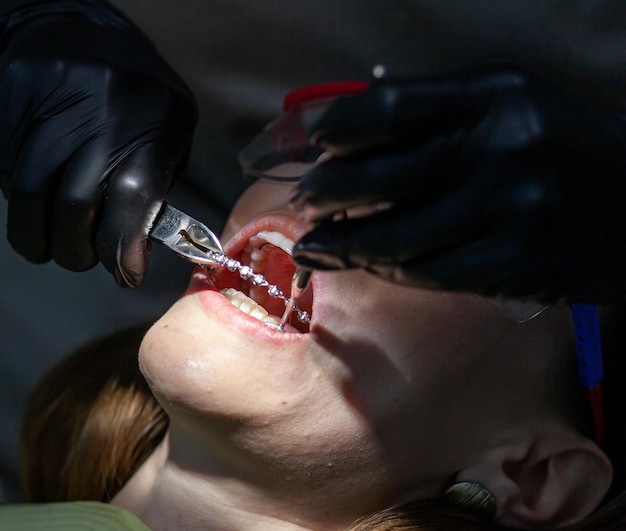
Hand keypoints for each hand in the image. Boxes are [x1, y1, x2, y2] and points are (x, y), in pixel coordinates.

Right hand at [0, 1, 196, 286]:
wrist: (75, 30)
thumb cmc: (137, 96)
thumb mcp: (169, 133)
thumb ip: (157, 187)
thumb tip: (134, 249)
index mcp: (150, 121)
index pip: (132, 197)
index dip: (125, 248)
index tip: (127, 274)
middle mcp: (96, 111)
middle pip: (74, 205)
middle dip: (79, 251)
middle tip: (86, 258)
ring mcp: (45, 105)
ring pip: (28, 196)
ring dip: (41, 237)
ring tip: (57, 241)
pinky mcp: (6, 106)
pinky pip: (4, 174)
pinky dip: (22, 204)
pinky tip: (41, 198)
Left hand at [291, 70, 625, 302]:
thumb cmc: (553, 145)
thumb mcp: (503, 102)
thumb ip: (431, 109)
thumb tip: (344, 127)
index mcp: (490, 97)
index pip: (387, 110)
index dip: (337, 130)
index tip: (314, 146)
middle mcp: (501, 150)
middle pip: (381, 178)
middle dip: (326, 194)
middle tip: (303, 206)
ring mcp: (512, 212)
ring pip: (400, 239)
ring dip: (345, 247)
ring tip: (316, 248)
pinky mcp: (522, 265)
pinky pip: (434, 275)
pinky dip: (393, 272)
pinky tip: (372, 266)